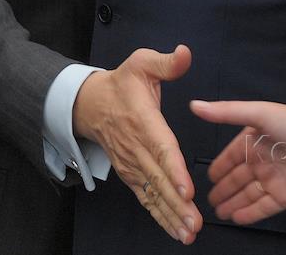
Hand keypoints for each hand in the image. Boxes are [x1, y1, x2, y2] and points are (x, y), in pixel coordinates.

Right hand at [74, 45, 200, 244]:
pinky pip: (146, 198)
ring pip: (153, 193)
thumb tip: (185, 53)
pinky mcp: (131, 175)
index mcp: (144, 121)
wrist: (91, 104)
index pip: (161, 148)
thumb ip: (166, 62)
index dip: (174, 170)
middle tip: (195, 222)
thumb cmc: (121, 84)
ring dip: (171, 215)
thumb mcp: (141, 62)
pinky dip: (160, 216)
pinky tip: (176, 231)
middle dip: (177, 203)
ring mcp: (133, 164)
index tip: (186, 188)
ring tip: (188, 232)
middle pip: (159, 179)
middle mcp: (138, 147)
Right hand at [190, 100, 285, 225]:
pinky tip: (237, 218)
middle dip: (224, 188)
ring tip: (218, 213)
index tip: (208, 175)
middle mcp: (265, 159)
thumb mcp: (260, 113)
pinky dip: (249, 213)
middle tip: (208, 199)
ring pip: (248, 194)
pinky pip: (263, 207)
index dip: (220, 165)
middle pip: (238, 177)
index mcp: (257, 138)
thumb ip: (226, 112)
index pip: (232, 154)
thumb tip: (197, 105)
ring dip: (233, 203)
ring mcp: (275, 179)